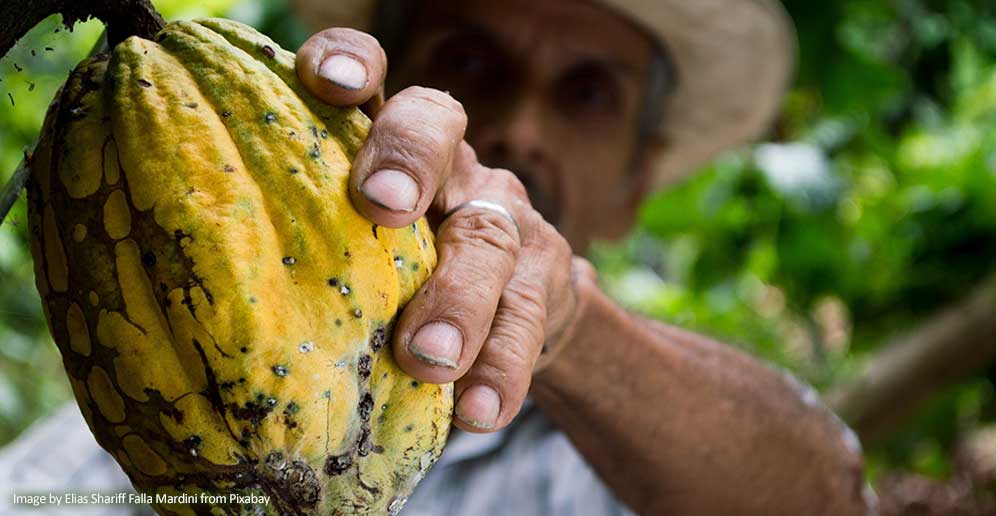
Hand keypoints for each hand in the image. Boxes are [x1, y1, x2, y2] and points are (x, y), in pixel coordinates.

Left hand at [297, 29, 591, 432]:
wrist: (517, 309)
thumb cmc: (402, 275)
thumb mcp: (359, 244)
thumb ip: (310, 240)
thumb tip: (194, 286)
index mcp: (392, 145)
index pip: (375, 79)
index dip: (353, 62)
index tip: (326, 82)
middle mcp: (453, 166)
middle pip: (439, 131)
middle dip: (408, 160)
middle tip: (382, 206)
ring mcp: (505, 220)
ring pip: (488, 239)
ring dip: (458, 298)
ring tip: (428, 358)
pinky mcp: (545, 283)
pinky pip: (527, 322)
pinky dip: (501, 369)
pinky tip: (477, 411)